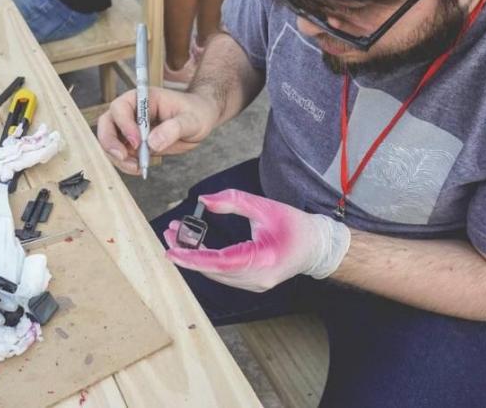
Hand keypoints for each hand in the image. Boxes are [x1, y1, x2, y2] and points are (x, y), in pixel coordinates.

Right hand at [97, 87, 220, 174]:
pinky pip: (121, 153)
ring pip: (110, 141)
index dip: (124, 124)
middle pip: (107, 123)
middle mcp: (132, 111)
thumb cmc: (196, 112)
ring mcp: (131, 127)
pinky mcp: (134, 143)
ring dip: (117, 157)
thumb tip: (152, 143)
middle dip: (110, 142)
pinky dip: (125, 163)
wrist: (201, 120)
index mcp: (143, 98)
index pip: (121, 107)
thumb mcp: (191, 120)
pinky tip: (139, 167)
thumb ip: (173, 129)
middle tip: (123, 157)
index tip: (137, 141)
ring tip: (136, 167)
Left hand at [163, 190, 351, 291]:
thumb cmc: (295, 225)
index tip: (171, 250)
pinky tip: (195, 247)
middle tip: (168, 233)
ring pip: (216, 275)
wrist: (317, 246)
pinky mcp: (251, 284)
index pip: (219, 263)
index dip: (192, 258)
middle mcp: (256, 279)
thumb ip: (233, 201)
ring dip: (194, 257)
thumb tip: (204, 200)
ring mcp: (254, 285)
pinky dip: (207, 262)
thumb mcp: (264, 206)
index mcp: (262, 262)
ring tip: (176, 236)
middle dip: (187, 254)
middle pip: (212, 271)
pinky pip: (223, 275)